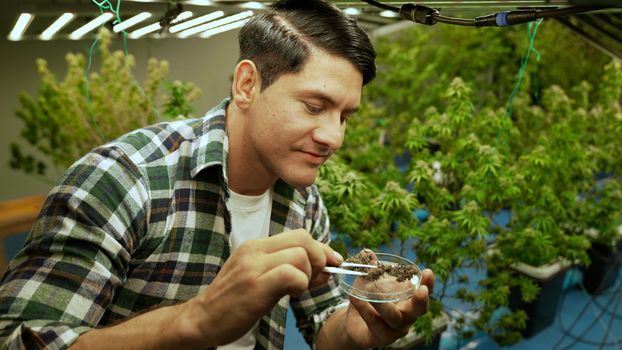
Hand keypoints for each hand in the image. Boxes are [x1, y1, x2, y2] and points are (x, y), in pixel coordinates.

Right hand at [184, 229, 341, 345]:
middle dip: (319, 259)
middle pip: (303, 238)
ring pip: (300, 255)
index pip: (299, 235)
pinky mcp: (254, 286)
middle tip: (313, 279)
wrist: (202, 319)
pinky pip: (291, 274)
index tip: (332, 263)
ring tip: (297, 290)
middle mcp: (254, 250)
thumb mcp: (261, 277)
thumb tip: (327, 267)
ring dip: (308, 275)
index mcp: (256, 246)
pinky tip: (291, 295)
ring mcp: (253, 267)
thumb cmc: (235, 300)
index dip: (321, 248)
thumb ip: (291, 269)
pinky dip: (300, 285)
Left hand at [343, 268, 434, 348]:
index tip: (428, 272)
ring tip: (374, 291)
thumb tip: (367, 252)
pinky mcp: (381, 337)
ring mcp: (395, 328)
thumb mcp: (367, 281)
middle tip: (421, 290)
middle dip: (421, 300)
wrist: (353, 322)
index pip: (423, 292)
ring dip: (385, 305)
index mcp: (408, 299)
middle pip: (419, 311)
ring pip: (396, 319)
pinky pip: (375, 324)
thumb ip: (369, 268)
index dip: (428, 283)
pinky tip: (355, 298)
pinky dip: (365, 310)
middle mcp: (406, 315)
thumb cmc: (367, 299)